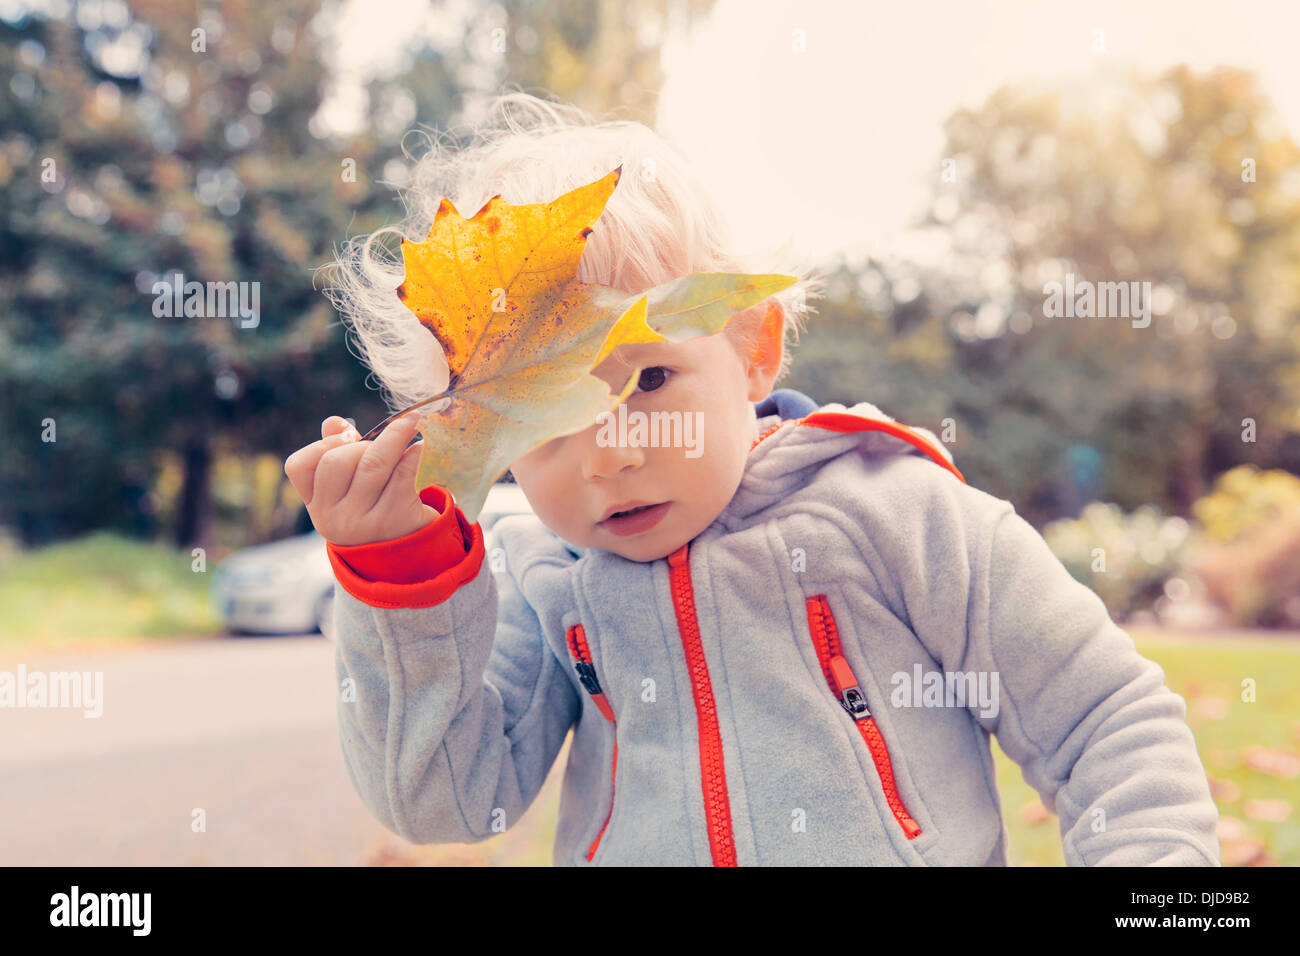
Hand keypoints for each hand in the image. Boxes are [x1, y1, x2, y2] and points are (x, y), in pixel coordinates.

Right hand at [283, 413, 436, 545]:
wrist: (407, 554)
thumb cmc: (375, 508)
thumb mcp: (350, 487)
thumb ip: (338, 451)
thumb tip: (333, 422)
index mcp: (316, 505)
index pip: (299, 466)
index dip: (322, 443)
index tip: (348, 435)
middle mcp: (332, 518)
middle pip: (336, 461)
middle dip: (361, 443)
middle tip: (381, 443)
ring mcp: (362, 523)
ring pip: (371, 465)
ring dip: (393, 438)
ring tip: (408, 429)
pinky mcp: (394, 522)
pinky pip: (402, 476)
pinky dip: (412, 455)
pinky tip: (417, 448)